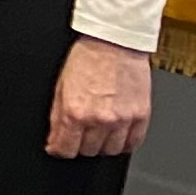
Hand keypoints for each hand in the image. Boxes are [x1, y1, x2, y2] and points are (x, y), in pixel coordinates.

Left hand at [47, 35, 152, 158]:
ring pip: (111, 151)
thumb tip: (54, 139)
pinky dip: (125, 142)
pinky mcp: (142, 115)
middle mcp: (100, 119)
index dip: (59, 149)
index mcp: (75, 112)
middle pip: (88, 151)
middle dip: (81, 144)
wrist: (114, 43)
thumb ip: (57, 116)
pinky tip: (117, 133)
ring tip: (99, 131)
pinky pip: (134, 142)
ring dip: (103, 144)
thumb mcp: (60, 87)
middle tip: (80, 132)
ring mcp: (123, 119)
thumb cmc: (87, 58)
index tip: (59, 146)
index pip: (65, 149)